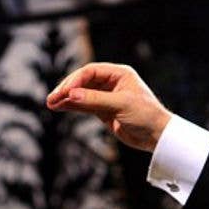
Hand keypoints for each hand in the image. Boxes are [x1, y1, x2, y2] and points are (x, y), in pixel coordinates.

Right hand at [46, 62, 172, 151]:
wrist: (157, 136)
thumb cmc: (146, 116)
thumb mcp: (121, 105)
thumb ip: (95, 99)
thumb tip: (71, 95)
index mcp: (120, 74)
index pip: (90, 72)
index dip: (75, 80)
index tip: (64, 92)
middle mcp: (112, 82)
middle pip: (83, 81)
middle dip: (67, 89)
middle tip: (52, 98)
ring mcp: (106, 96)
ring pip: (81, 94)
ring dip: (66, 98)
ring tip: (50, 103)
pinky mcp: (103, 110)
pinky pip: (83, 105)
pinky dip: (71, 106)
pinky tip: (59, 107)